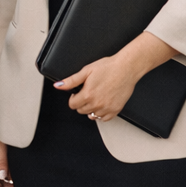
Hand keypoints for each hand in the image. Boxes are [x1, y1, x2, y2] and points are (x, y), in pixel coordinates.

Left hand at [56, 31, 177, 120]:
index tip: (77, 92)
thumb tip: (59, 86)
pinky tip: (102, 104)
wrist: (126, 68)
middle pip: (81, 110)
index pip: (72, 104)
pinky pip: (104, 119)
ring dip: (90, 108)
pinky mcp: (115, 110)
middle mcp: (97, 104)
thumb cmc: (108, 67)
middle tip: (87, 92)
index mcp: (87, 94)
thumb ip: (71, 80)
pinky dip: (101, 114)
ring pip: (92, 115)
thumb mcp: (86, 70)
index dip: (73, 97)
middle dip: (81, 102)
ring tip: (95, 97)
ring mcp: (107, 108)